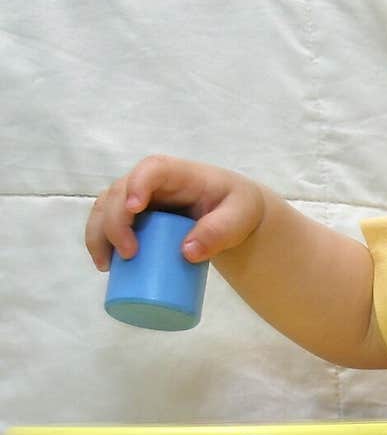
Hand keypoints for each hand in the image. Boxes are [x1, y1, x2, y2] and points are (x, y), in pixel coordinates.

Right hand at [85, 154, 265, 270]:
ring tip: (107, 266)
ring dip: (98, 234)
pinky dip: (99, 243)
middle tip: (129, 254)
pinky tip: (105, 266)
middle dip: (115, 221)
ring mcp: (138, 199)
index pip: (152, 169)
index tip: (134, 208)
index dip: (137, 184)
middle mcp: (150, 183)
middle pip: (120, 192)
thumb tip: (187, 252)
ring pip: (105, 208)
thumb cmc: (237, 209)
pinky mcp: (133, 219)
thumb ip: (221, 230)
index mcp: (178, 173)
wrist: (231, 217)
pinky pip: (106, 225)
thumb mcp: (240, 217)